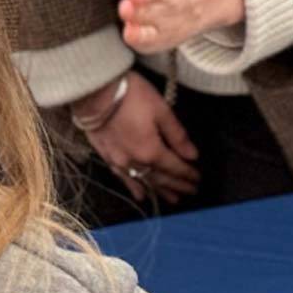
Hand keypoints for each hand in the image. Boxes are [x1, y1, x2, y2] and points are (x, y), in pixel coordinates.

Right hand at [74, 72, 199, 203]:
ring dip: (159, 191)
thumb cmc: (131, 96)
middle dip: (177, 186)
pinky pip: (122, 178)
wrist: (94, 92)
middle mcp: (135, 161)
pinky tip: (141, 195)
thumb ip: (177, 135)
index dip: (187, 174)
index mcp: (151, 150)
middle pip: (160, 178)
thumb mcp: (161, 110)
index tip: (198, 180)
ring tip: (172, 199)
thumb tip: (192, 155)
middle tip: (190, 192)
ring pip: (143, 181)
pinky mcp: (105, 156)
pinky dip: (133, 187)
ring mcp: (118, 161)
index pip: (174, 167)